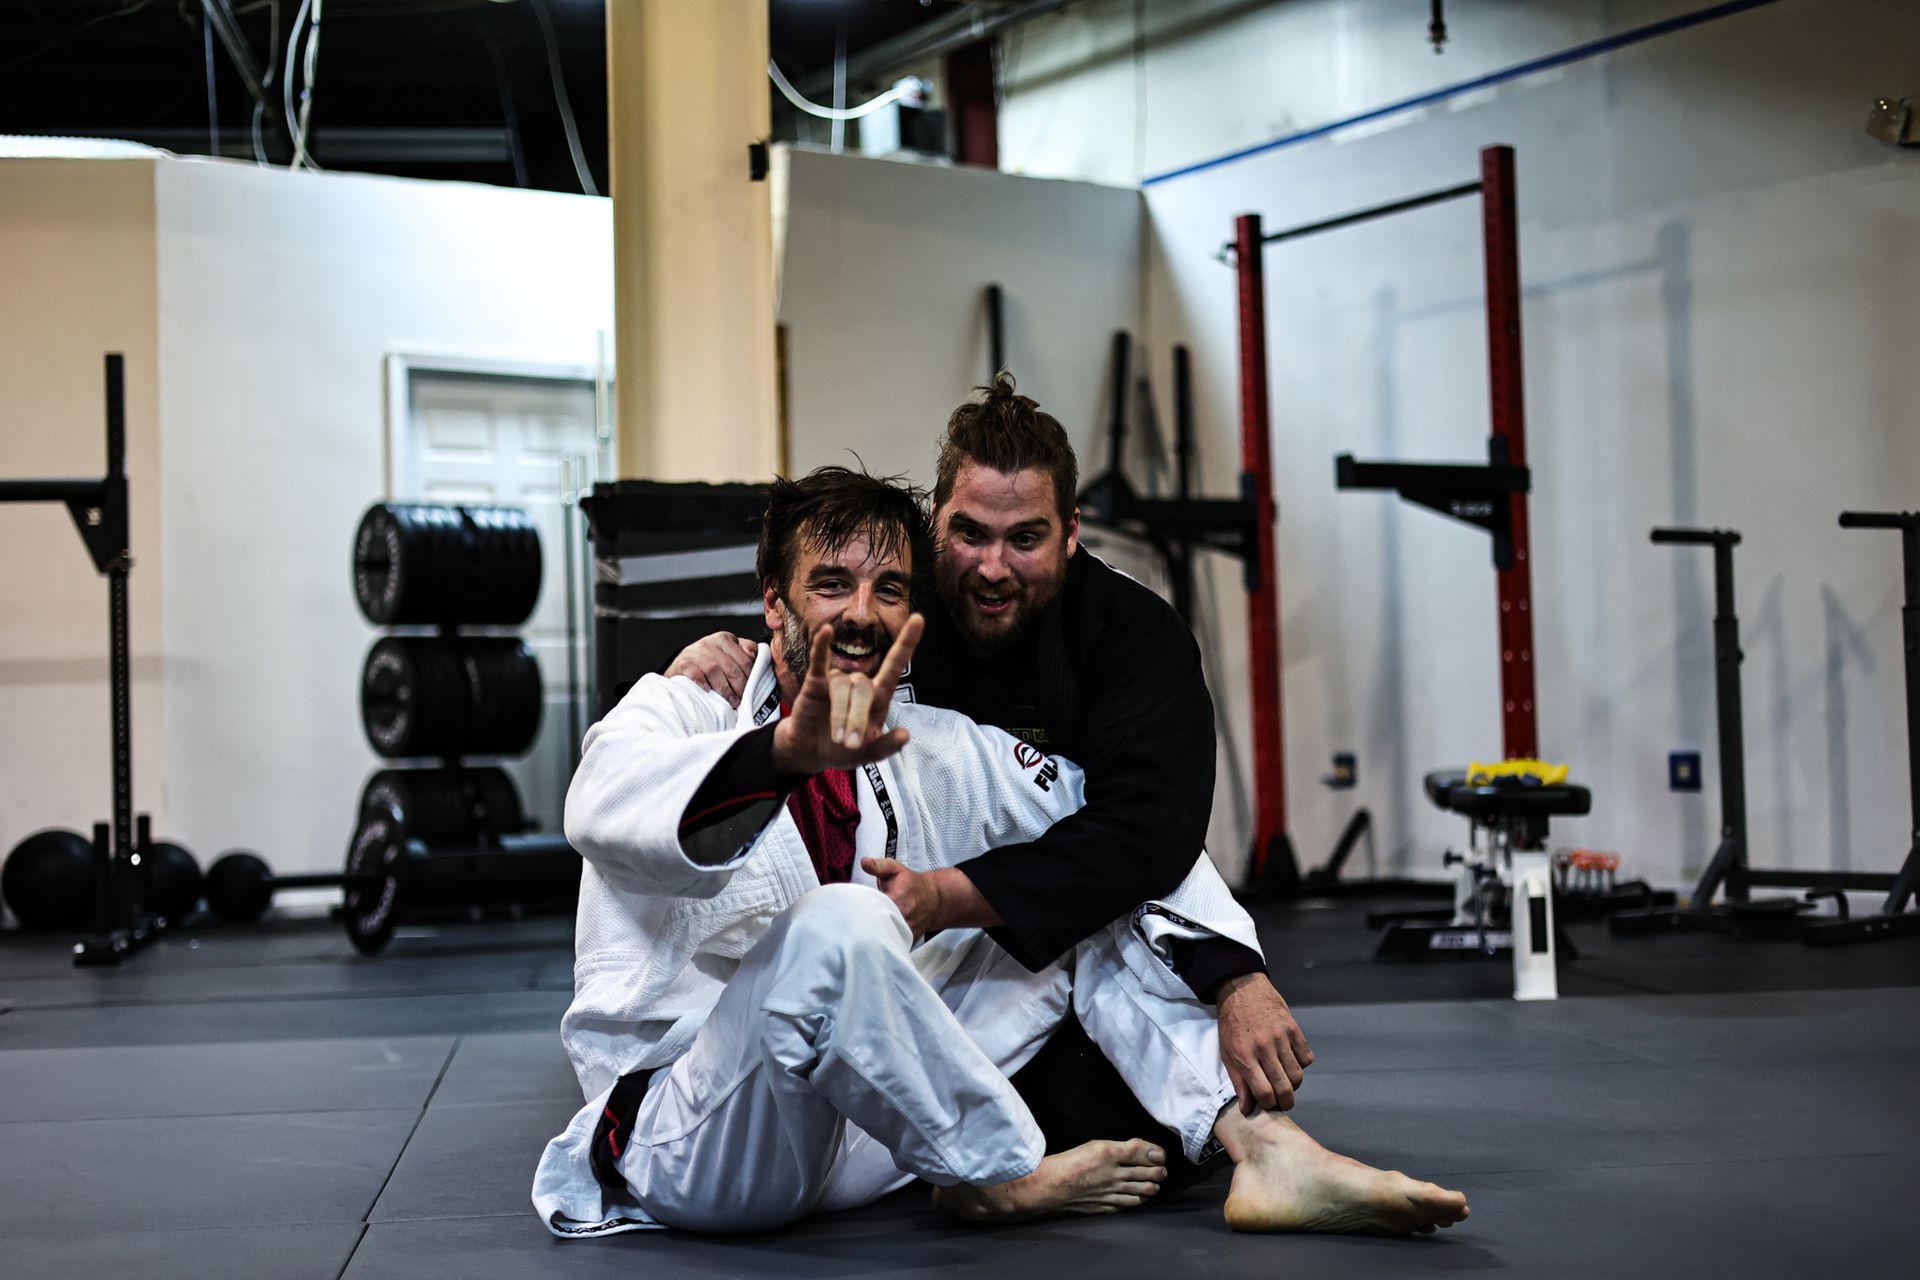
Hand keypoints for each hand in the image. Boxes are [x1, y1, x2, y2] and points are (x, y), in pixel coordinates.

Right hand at [666, 632, 759, 706]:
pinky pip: (696, 675)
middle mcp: (710, 643)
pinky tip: (709, 692)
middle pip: (732, 667)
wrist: (680, 665)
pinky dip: (704, 684)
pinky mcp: (684, 664)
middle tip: (743, 699)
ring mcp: (696, 653)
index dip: (752, 676)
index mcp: (725, 639)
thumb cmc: (708, 661)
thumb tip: (757, 658)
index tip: (754, 689)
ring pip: (715, 671)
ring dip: (725, 690)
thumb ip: (744, 652)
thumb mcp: (728, 653)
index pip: (745, 659)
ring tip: (732, 702)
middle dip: (740, 686)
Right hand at [772, 615, 923, 774]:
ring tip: (838, 737)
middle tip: (850, 744)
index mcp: (878, 697)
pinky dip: (822, 646)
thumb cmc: (844, 749)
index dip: (907, 642)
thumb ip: (886, 747)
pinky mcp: (816, 682)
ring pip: (842, 688)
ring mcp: (838, 680)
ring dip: (841, 715)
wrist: (812, 752)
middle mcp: (859, 683)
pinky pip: (819, 661)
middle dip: (858, 718)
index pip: (895, 664)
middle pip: (864, 689)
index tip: (919, 619)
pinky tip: (825, 632)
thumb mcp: (869, 754)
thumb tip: (905, 735)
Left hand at [862, 856, 942, 936]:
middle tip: (855, 919)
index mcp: (897, 898)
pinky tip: (876, 937)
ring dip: (873, 934)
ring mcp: (907, 931)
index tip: (854, 908)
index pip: (873, 908)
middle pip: (876, 925)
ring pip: (884, 937)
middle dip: (864, 923)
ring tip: (864, 929)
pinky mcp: (909, 940)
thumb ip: (879, 866)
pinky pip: (892, 944)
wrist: (934, 899)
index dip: (862, 909)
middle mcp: (903, 917)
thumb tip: (864, 862)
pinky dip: (883, 942)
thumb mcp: (895, 869)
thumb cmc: (911, 884)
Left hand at [1215, 972, 1313, 1113]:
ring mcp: (1280, 1037)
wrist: (1242, 991)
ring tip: (1286, 1082)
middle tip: (1283, 1102)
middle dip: (1285, 1102)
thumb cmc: (1232, 1024)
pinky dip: (1302, 1064)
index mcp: (1244, 1055)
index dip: (1269, 1104)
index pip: (1263, 1091)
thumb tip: (1247, 1109)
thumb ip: (1238, 1082)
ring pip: (1297, 1075)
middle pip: (1284, 1087)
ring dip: (1294, 1084)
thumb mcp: (1226, 1053)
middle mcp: (1263, 1047)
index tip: (1268, 1105)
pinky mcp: (1293, 1028)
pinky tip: (1291, 1062)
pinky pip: (1306, 1057)